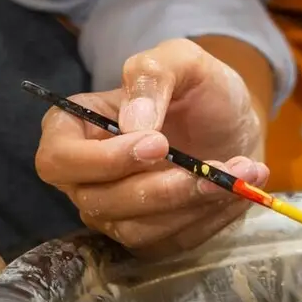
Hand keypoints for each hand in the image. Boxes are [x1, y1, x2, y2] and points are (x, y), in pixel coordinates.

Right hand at [33, 38, 269, 255]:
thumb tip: (134, 124)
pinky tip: (241, 190)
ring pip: (136, 228)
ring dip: (192, 203)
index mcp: (74, 128)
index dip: (102, 160)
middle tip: (212, 166)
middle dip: (160, 189)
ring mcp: (115, 212)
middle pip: (98, 202)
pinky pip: (170, 241)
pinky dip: (210, 218)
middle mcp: (85, 177)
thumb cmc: (198, 87)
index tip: (158, 143)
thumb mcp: (180, 60)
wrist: (234, 122)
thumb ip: (151, 75)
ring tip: (242, 172)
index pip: (58, 160)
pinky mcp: (151, 236)